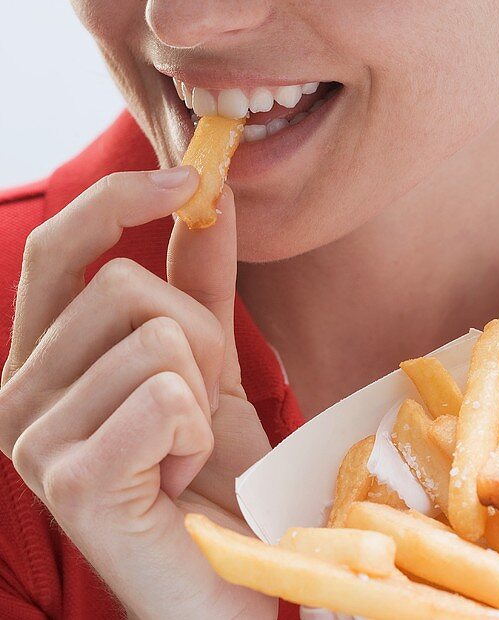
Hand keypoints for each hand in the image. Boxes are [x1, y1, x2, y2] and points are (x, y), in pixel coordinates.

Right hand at [0, 168, 276, 619]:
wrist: (224, 574)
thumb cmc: (208, 470)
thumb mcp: (206, 355)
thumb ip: (197, 276)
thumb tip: (209, 189)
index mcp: (42, 358)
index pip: (59, 247)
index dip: (118, 200)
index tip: (188, 178)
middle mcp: (17, 396)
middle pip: (121, 286)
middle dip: (194, 333)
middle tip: (196, 402)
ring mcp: (34, 442)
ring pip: (151, 337)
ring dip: (201, 389)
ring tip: (187, 444)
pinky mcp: (71, 484)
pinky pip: (165, 396)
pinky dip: (198, 431)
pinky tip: (180, 477)